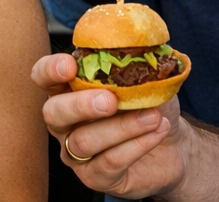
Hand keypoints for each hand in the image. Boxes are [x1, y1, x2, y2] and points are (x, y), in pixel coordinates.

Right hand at [32, 52, 187, 197]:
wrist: (174, 144)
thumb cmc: (150, 105)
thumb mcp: (146, 78)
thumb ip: (136, 61)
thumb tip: (139, 42)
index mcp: (68, 90)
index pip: (43, 76)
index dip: (50, 70)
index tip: (70, 65)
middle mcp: (64, 122)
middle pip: (53, 113)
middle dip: (80, 105)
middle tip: (110, 100)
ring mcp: (77, 153)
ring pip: (83, 141)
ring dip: (121, 128)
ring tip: (152, 116)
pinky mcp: (96, 177)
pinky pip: (109, 163)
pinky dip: (136, 146)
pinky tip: (157, 131)